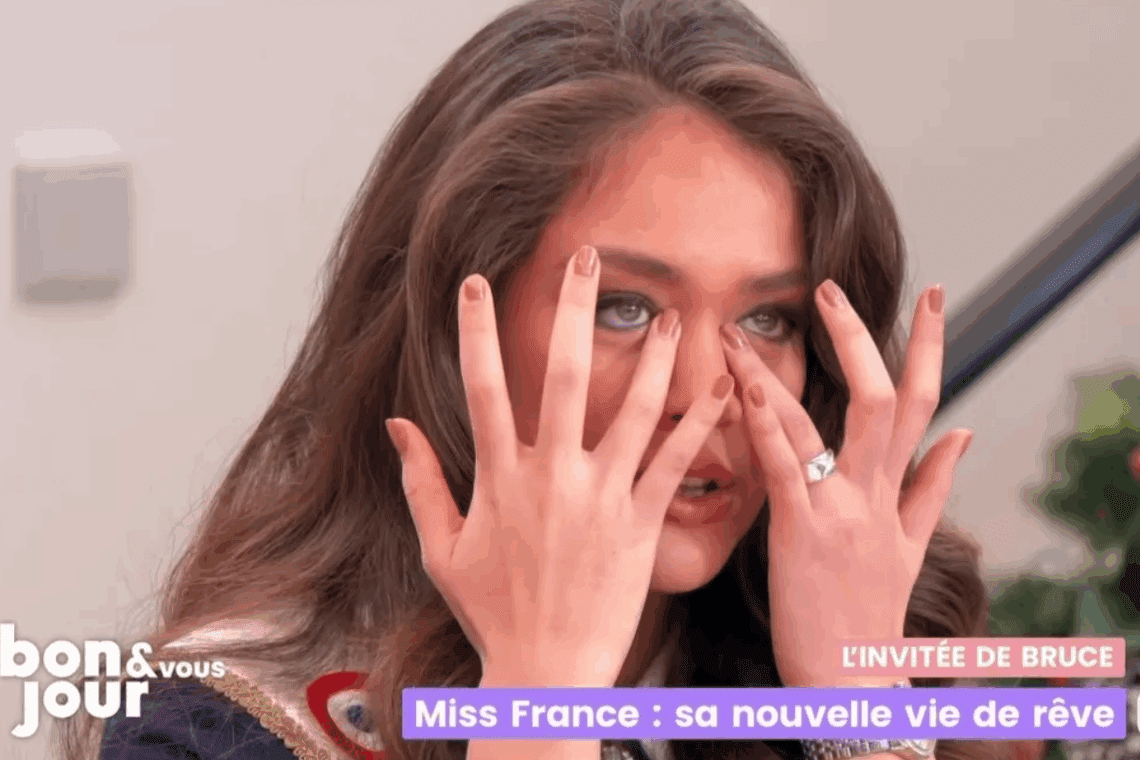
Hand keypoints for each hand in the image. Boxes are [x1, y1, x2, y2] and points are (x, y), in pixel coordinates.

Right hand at [385, 245, 733, 686]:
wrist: (544, 672)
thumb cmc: (492, 612)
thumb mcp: (441, 548)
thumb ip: (419, 481)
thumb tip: (395, 426)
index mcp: (498, 478)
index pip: (482, 387)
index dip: (476, 330)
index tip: (474, 282)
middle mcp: (550, 476)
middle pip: (564, 376)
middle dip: (573, 309)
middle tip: (587, 258)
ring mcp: (600, 498)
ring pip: (631, 410)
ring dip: (653, 357)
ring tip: (670, 314)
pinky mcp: (641, 524)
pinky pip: (675, 464)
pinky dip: (700, 424)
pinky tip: (725, 388)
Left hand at [720, 280, 972, 686]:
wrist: (853, 682)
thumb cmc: (872, 613)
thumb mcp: (914, 545)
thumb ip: (934, 485)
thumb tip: (963, 431)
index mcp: (898, 491)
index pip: (924, 403)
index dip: (931, 347)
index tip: (935, 295)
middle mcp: (874, 493)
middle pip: (882, 399)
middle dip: (858, 339)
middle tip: (826, 288)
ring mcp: (840, 512)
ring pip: (820, 427)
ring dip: (777, 374)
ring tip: (740, 332)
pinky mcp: (800, 533)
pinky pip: (783, 469)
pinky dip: (764, 427)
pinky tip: (745, 391)